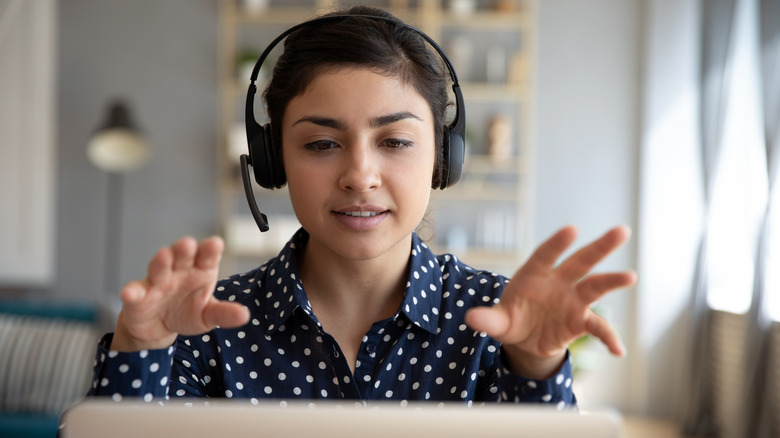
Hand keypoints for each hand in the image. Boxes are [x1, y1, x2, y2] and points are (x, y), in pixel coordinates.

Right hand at [110, 236, 249, 351]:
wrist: (159, 328)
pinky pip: (135, 292)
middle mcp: (179, 271)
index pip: (207, 256)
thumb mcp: (208, 315)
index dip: (210, 249)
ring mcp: (157, 281)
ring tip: (163, 256)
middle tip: (188, 244)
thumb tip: (245, 316)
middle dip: (184, 249)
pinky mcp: (138, 296)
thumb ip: (224, 314)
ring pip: (159, 267)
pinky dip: (131, 292)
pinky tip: (130, 293)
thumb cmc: (188, 312)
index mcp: (201, 271)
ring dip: (160, 261)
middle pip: (182, 256)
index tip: (215, 244)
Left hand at [464, 226, 635, 378]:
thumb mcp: (497, 322)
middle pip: (581, 261)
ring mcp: (572, 300)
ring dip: (613, 281)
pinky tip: (618, 351)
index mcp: (534, 274)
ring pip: (595, 286)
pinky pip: (598, 327)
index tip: (571, 230)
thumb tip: (471, 319)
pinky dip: (608, 338)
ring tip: (631, 276)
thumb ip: (488, 320)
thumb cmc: (510, 319)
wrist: (524, 339)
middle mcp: (558, 282)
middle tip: (622, 231)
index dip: (557, 243)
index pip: (546, 255)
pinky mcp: (580, 320)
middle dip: (600, 247)